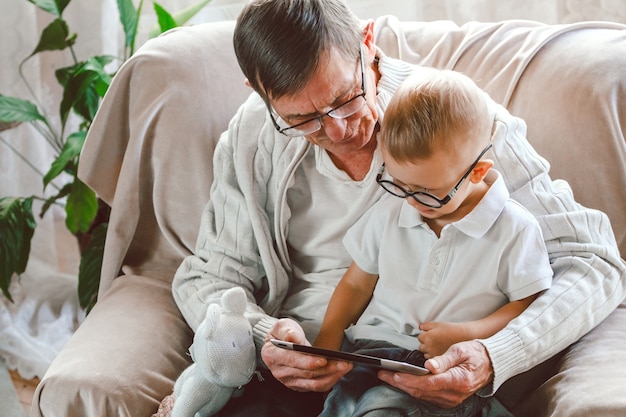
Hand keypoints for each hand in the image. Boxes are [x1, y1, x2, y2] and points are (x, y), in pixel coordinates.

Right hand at [261, 318, 351, 391]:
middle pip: (306, 374)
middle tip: (343, 362)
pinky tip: (340, 372)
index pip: (292, 361)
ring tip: (345, 367)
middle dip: (327, 368)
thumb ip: (287, 330)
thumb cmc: (283, 333)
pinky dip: (330, 380)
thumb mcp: (282, 326)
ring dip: (332, 376)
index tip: (323, 359)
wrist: (281, 343)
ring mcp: (289, 381)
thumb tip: (292, 338)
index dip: (308, 361)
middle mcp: (280, 372)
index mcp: (272, 356)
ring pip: (313, 383)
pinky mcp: (299, 385)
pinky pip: (316, 387)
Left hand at [378, 340, 493, 407]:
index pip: (428, 383)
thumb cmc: (475, 353)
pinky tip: (402, 382)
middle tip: (383, 374)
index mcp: (457, 381)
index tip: (395, 374)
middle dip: (399, 383)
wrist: (490, 365)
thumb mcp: (461, 350)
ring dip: (403, 386)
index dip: (409, 379)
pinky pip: (427, 396)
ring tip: (388, 376)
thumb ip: (444, 359)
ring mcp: (451, 399)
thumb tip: (429, 365)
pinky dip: (413, 389)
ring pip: (422, 395)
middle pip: (421, 391)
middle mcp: (453, 394)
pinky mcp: (448, 399)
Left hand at [418, 321, 469, 357]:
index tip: (430, 334)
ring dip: (429, 351)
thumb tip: (420, 327)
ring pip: (426, 354)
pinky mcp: (439, 360)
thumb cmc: (452, 330)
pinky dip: (434, 357)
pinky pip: (432, 360)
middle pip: (421, 346)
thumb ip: (426, 325)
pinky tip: (441, 352)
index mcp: (428, 337)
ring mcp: (434, 355)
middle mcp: (429, 347)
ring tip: (439, 346)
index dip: (425, 335)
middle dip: (426, 344)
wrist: (464, 337)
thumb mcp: (438, 324)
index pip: (419, 337)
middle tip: (435, 340)